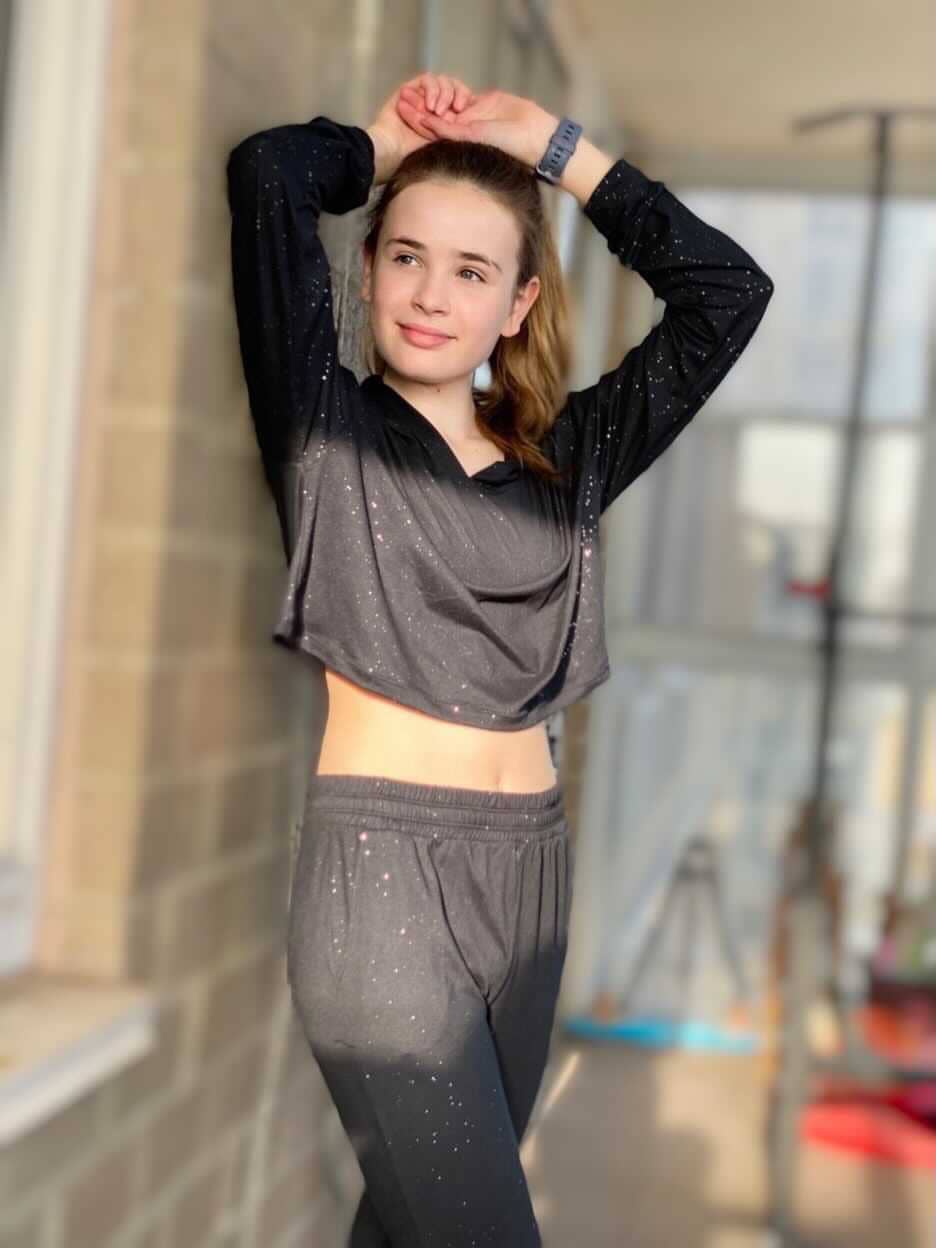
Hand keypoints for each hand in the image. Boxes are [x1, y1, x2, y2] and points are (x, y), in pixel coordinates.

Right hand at [368, 73, 475, 179]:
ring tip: (437, 108)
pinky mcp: (407, 91)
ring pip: (440, 82)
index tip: (464, 111)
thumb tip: (488, 126)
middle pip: (453, 88)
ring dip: (442, 92)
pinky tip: (430, 104)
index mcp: (447, 121)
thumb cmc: (415, 158)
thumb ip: (465, 136)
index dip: (465, 99)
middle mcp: (434, 109)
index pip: (463, 99)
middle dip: (456, 94)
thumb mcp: (450, 147)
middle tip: (457, 107)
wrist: (389, 156)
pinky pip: (425, 80)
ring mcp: (421, 99)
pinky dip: (430, 87)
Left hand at [398, 86, 557, 170]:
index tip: (399, 109)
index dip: (416, 120)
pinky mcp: (482, 105)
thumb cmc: (506, 144)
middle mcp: (463, 132)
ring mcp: (472, 118)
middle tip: (401, 96)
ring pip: (447, 105)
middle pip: (436, 117)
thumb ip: (450, 129)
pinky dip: (449, 90)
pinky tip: (435, 82)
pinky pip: (462, 96)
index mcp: (458, 145)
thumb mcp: (473, 135)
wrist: (533, 135)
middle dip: (419, 107)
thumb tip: (426, 122)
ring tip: (413, 87)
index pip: (433, 131)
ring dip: (431, 96)